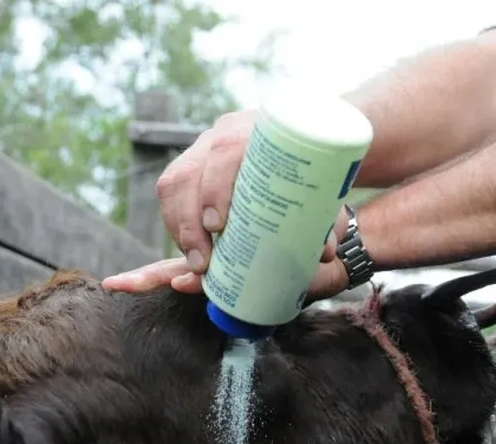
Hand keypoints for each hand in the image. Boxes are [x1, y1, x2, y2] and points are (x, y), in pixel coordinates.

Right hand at [102, 108, 344, 295]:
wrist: (302, 140)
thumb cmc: (314, 167)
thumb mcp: (322, 187)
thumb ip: (325, 217)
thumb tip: (324, 253)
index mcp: (259, 130)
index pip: (226, 150)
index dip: (216, 188)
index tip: (218, 226)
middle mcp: (225, 132)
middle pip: (192, 171)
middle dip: (190, 220)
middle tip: (204, 260)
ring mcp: (204, 146)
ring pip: (175, 182)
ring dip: (179, 226)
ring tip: (196, 261)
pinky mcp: (192, 161)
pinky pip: (170, 190)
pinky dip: (174, 221)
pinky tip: (186, 246)